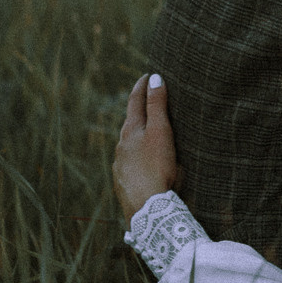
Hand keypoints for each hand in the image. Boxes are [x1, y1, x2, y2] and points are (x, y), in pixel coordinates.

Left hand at [113, 74, 178, 222]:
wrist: (146, 207)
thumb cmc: (157, 167)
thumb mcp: (161, 132)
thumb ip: (157, 105)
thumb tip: (155, 78)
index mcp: (131, 131)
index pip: (135, 101)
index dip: (142, 86)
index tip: (148, 75)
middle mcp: (121, 146)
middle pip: (130, 123)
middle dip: (139, 112)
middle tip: (148, 101)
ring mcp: (120, 165)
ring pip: (128, 145)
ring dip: (138, 137)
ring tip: (149, 135)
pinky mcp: (123, 183)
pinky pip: (130, 164)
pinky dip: (137, 157)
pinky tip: (144, 165)